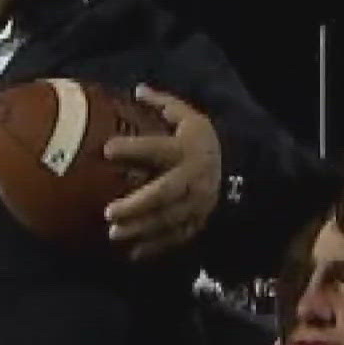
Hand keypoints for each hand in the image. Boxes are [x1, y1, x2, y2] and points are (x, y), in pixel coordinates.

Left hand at [102, 85, 221, 261]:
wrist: (236, 166)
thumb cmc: (198, 139)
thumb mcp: (187, 116)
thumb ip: (162, 105)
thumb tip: (137, 89)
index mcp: (187, 149)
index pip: (158, 149)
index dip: (134, 148)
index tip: (107, 149)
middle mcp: (194, 178)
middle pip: (164, 193)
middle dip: (136, 204)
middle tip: (108, 211)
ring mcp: (197, 204)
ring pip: (168, 219)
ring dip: (141, 229)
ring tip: (113, 233)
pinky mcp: (197, 222)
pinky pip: (176, 238)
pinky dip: (154, 247)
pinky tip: (132, 254)